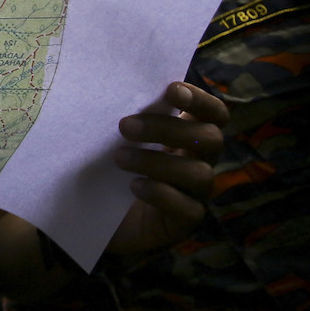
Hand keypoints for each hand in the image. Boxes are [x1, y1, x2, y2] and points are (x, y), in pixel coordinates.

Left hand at [106, 81, 227, 254]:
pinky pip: (188, 208)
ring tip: (119, 158)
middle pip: (209, 139)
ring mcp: (195, 194)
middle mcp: (199, 162)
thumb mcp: (116, 140)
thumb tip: (116, 89)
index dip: (200, 100)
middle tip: (125, 126)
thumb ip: (128, 118)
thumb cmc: (109, 168)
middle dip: (168, 128)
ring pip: (198, 173)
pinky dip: (162, 194)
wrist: (95, 216)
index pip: (213, 114)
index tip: (172, 89)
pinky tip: (134, 187)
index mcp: (188, 136)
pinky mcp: (185, 222)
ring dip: (157, 162)